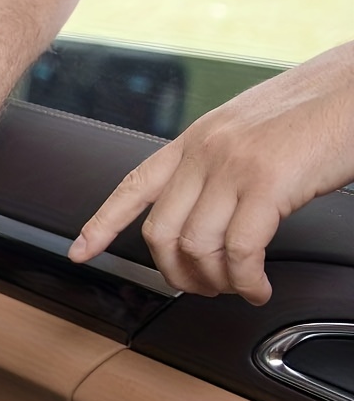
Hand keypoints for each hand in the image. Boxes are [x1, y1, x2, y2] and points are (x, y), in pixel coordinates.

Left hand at [68, 42, 353, 303]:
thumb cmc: (319, 111)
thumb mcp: (252, 132)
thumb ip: (220, 166)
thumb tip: (207, 212)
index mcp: (197, 138)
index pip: (133, 185)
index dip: (101, 223)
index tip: (80, 251)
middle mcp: (205, 150)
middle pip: (161, 232)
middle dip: (176, 274)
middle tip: (201, 289)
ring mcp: (233, 165)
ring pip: (196, 248)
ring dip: (214, 283)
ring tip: (236, 289)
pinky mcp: (266, 183)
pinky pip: (238, 252)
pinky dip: (245, 281)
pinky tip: (257, 287)